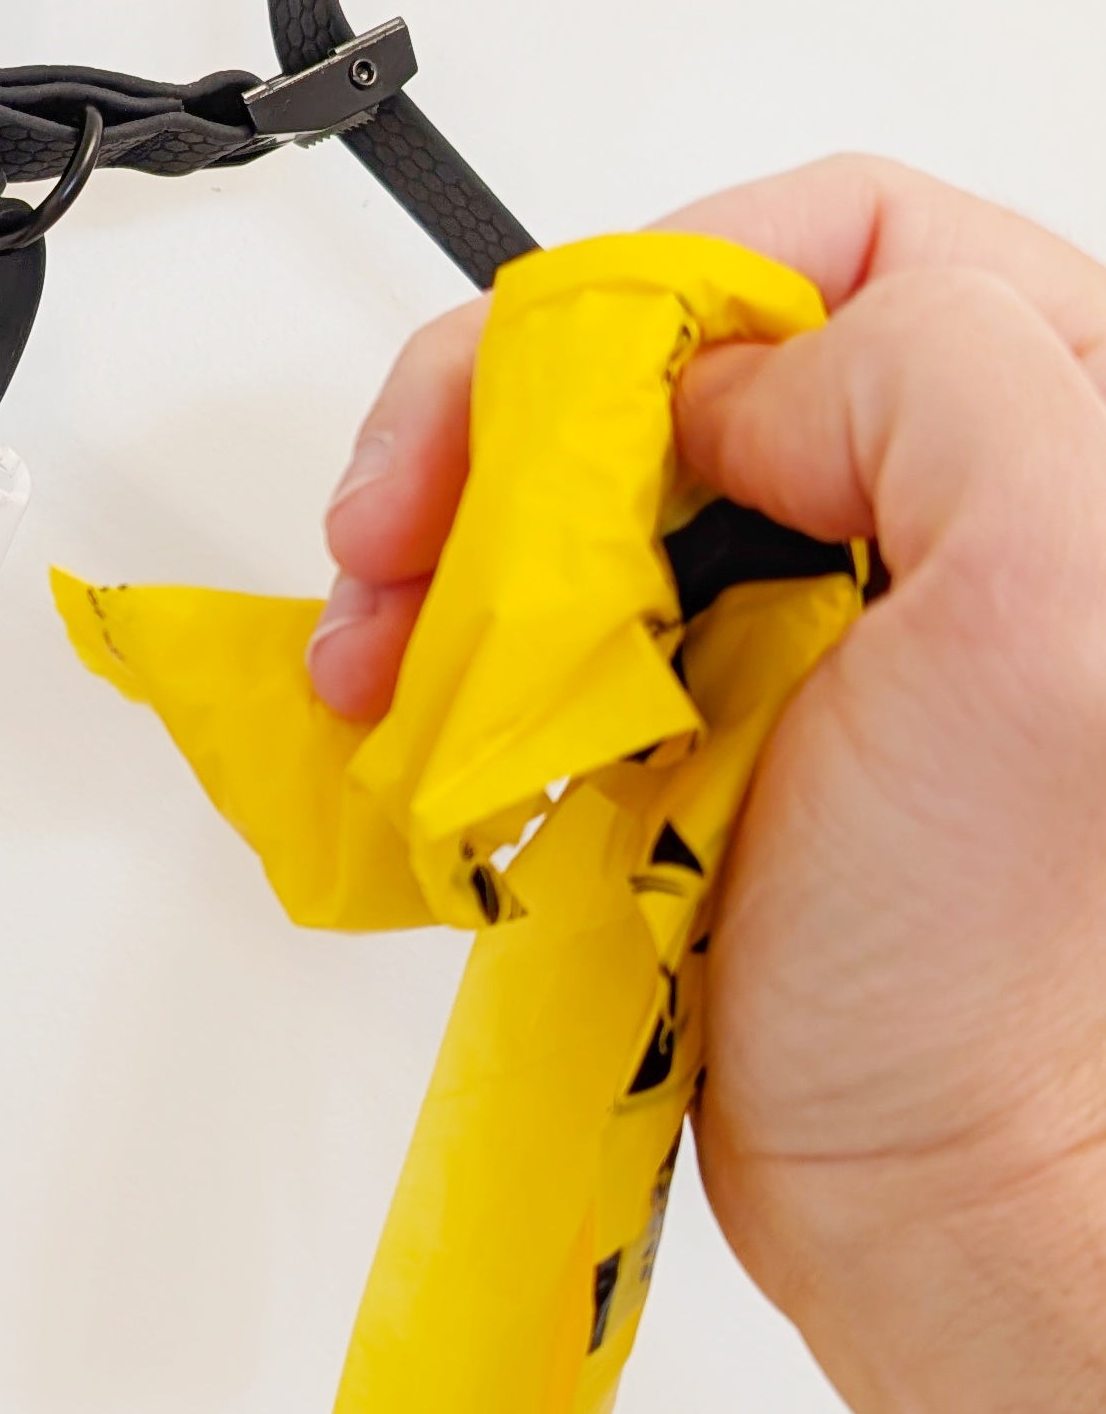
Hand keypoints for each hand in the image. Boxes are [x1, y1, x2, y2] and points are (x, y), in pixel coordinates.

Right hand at [310, 157, 1105, 1413]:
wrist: (912, 1167)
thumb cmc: (992, 952)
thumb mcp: (1044, 597)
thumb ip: (919, 386)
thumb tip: (713, 388)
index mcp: (1023, 433)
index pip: (823, 246)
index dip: (662, 299)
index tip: (555, 431)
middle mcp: (895, 509)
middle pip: (652, 361)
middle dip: (497, 430)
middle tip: (398, 530)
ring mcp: (776, 615)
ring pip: (568, 488)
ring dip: (443, 546)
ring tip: (374, 649)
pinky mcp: (682, 710)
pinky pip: (533, 614)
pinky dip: (445, 643)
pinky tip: (401, 699)